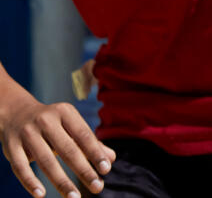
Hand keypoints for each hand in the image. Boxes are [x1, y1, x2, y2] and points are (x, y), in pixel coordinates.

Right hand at [0, 91, 115, 197]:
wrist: (16, 113)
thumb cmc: (52, 124)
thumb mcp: (70, 126)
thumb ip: (90, 142)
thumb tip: (111, 159)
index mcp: (65, 112)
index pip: (84, 135)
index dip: (95, 153)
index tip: (106, 170)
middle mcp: (46, 120)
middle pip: (67, 149)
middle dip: (83, 170)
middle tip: (97, 187)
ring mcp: (27, 133)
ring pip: (45, 161)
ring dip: (61, 181)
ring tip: (74, 197)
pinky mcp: (11, 146)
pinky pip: (20, 167)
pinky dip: (30, 182)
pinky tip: (40, 195)